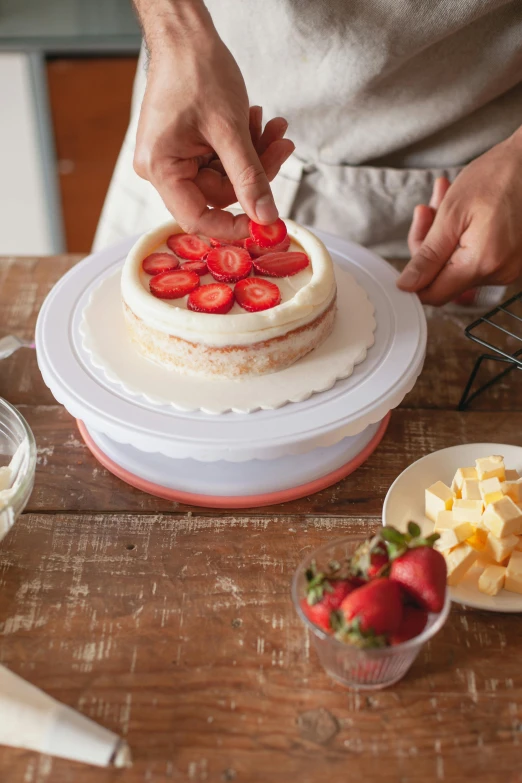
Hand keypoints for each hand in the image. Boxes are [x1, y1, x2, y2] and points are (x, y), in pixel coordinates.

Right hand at [133, 13, 293, 238]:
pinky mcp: (185, 147)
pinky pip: (220, 160)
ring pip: (224, 176)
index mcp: (160, 168)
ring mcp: (173, 157)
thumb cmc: (197, 71)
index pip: (197, 218)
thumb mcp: (230, 129)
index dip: (233, 225)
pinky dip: (243, 145)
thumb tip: (265, 216)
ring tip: (274, 129)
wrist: (186, 35)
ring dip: (253, 154)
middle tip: (282, 148)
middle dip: (254, 172)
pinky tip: (257, 122)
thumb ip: (249, 177)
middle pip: (218, 194)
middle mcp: (161, 168)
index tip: (265, 222)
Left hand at [398, 132, 521, 304]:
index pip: (434, 295)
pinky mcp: (512, 259)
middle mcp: (499, 273)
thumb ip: (428, 256)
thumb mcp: (452, 213)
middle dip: (428, 246)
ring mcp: (508, 268)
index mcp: (481, 264)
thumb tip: (407, 285)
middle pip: (444, 278)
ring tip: (443, 199)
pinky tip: (461, 210)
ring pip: (457, 264)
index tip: (404, 259)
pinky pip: (475, 257)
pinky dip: (462, 236)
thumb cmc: (497, 175)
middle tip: (426, 210)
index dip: (413, 281)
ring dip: (443, 236)